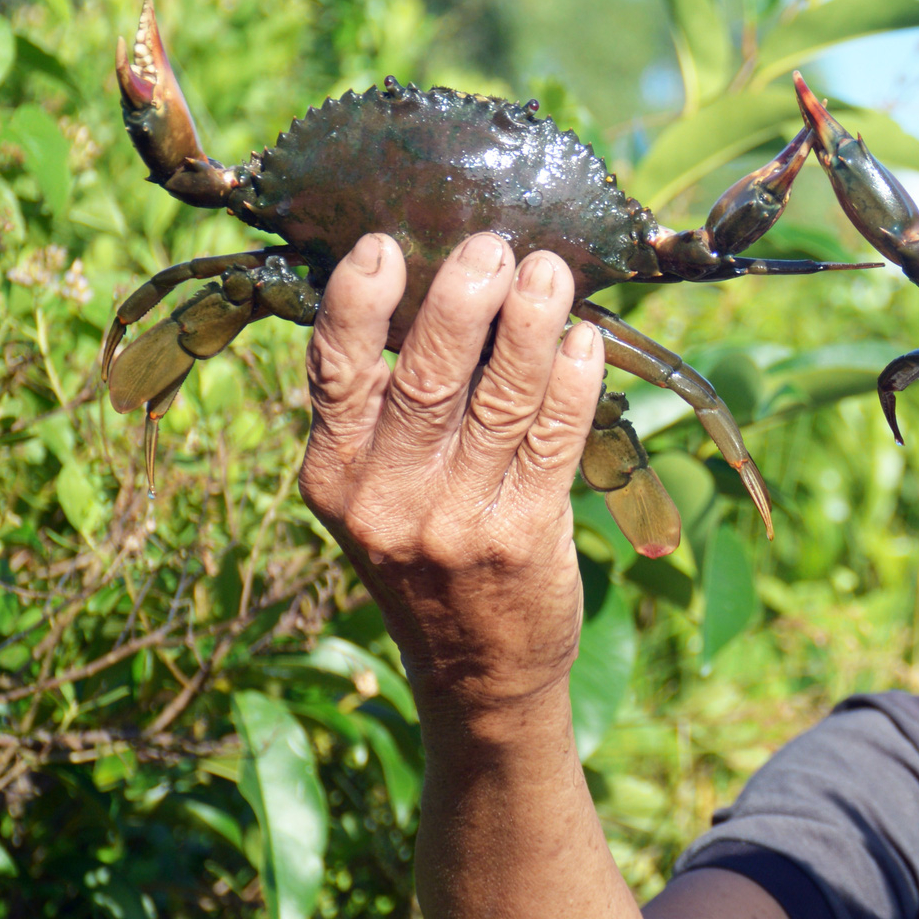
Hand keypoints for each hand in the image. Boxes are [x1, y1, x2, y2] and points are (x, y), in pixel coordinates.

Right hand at [297, 231, 603, 707]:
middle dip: (464, 301)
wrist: (477, 673)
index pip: (335, 376)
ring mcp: (456, 523)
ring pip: (500, 402)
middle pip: (428, 378)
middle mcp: (386, 501)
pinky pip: (554, 441)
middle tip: (492, 246)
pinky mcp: (523, 537)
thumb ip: (384, 415)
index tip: (381, 244)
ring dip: (532, 328)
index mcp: (333, 476)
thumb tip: (431, 288)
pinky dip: (572, 384)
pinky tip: (585, 343)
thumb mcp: (375, 497)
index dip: (358, 306)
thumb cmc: (428, 559)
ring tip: (551, 275)